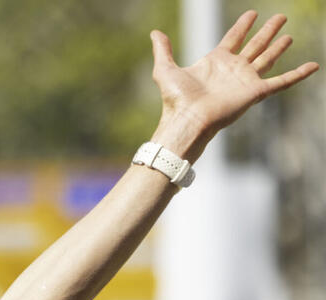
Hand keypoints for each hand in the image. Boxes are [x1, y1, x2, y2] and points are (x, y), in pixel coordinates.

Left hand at [151, 11, 317, 156]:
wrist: (188, 119)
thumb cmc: (175, 99)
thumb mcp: (165, 69)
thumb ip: (163, 50)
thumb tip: (154, 33)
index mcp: (215, 62)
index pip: (233, 38)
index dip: (243, 26)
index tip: (252, 13)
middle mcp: (233, 69)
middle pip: (255, 45)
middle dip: (267, 31)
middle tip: (279, 17)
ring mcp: (246, 80)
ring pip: (267, 58)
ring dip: (278, 46)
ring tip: (288, 35)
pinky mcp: (256, 92)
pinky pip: (282, 81)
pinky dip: (298, 74)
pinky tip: (312, 66)